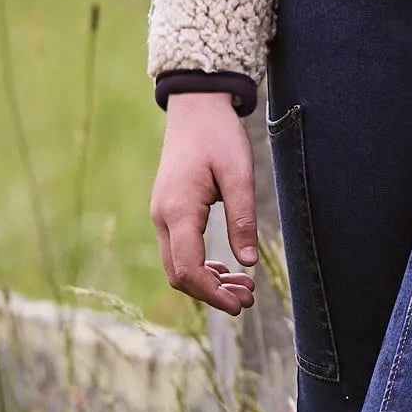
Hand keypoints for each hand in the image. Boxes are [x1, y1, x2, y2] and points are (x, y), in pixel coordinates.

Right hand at [151, 93, 258, 316]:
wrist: (195, 107)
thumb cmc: (219, 135)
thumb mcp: (239, 173)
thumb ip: (243, 218)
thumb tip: (249, 263)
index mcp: (177, 210)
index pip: (188, 268)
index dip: (213, 293)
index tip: (241, 304)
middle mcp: (162, 217)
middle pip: (180, 274)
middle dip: (212, 292)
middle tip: (249, 299)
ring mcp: (162, 215)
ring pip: (178, 264)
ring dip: (208, 281)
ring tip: (244, 286)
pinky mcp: (169, 211)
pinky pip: (180, 249)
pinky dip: (202, 265)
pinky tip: (227, 268)